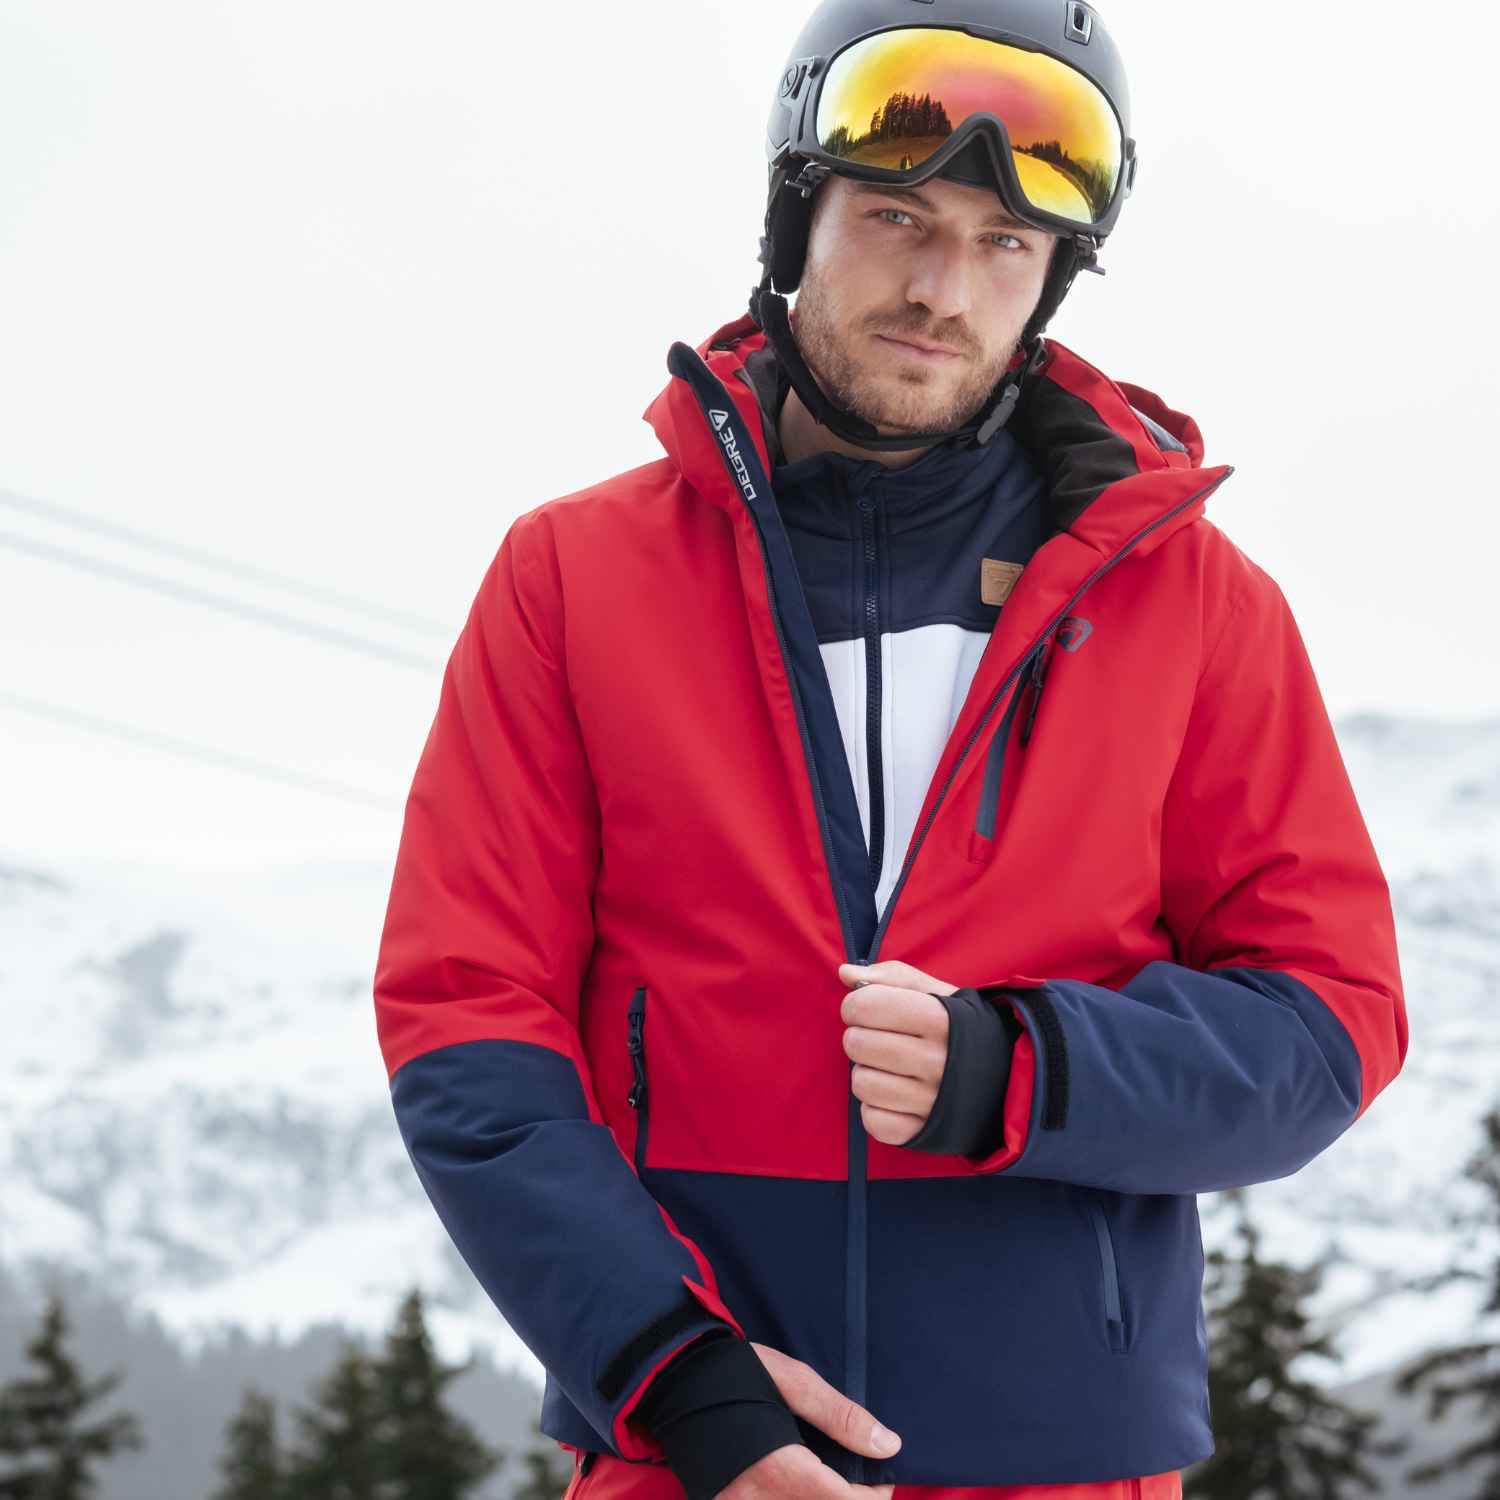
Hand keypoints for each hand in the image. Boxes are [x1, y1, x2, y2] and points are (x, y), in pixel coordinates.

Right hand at [719, 1343, 900, 1499]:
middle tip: (858, 1481)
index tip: (880, 1479)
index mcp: (779, 1469)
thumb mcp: (794, 1381)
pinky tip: (797, 1486)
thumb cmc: (737, 1371)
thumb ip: (842, 1417)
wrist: (675, 1377)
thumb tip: (888, 1445)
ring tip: (828, 1482)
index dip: (873, 1498)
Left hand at [837, 959, 957, 1146]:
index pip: (866, 1005)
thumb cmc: (961, 1027)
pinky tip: (894, 1095)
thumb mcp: (938, 992)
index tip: (867, 1008)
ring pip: (861, 1083)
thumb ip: (891, 977)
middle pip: (856, 1044)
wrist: (1007, 1077)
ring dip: (867, 1072)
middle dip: (860, 1036)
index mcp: (939, 1018)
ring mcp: (930, 1101)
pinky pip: (872, 1120)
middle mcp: (937, 1061)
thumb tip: (844, 974)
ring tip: (889, 1066)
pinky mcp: (923, 1132)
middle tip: (880, 1038)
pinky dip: (875, 1108)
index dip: (855, 1004)